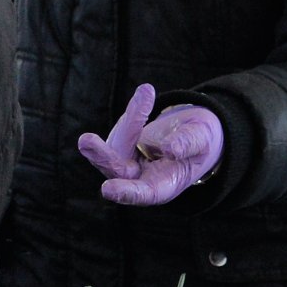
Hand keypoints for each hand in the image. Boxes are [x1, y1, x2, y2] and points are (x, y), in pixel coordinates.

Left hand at [78, 85, 223, 206]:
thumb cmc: (200, 141)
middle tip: (86, 141)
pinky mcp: (121, 144)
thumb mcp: (201, 140)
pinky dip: (134, 112)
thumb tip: (169, 149)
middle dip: (103, 156)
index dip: (126, 192)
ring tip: (146, 93)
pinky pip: (124, 128)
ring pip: (118, 145)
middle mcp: (141, 177)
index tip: (107, 189)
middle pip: (117, 170)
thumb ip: (186, 144)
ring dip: (127, 123)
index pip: (143, 193)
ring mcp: (128, 160)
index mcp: (164, 185)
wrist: (193, 132)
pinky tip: (146, 94)